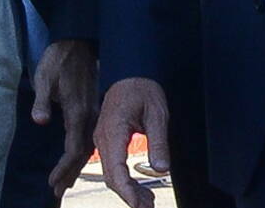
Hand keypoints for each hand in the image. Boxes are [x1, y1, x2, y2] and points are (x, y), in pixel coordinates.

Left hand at [31, 37, 98, 195]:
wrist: (77, 43)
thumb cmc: (58, 60)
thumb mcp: (45, 77)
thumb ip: (42, 100)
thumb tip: (39, 121)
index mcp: (77, 111)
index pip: (72, 149)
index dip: (63, 168)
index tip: (52, 182)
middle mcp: (89, 116)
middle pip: (82, 154)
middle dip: (69, 173)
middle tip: (56, 191)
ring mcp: (93, 113)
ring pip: (87, 147)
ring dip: (76, 166)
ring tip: (65, 183)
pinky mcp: (93, 109)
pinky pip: (89, 138)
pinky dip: (82, 154)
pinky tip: (76, 160)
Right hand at [94, 76, 169, 204]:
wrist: (130, 71)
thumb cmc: (144, 89)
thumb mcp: (157, 114)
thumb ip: (159, 142)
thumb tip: (162, 169)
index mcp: (113, 129)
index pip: (116, 169)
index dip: (127, 192)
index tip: (140, 207)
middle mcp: (102, 136)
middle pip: (111, 176)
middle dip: (129, 196)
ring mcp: (102, 138)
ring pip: (111, 173)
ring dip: (128, 191)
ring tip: (148, 203)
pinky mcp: (107, 139)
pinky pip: (112, 165)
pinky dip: (125, 181)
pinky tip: (140, 190)